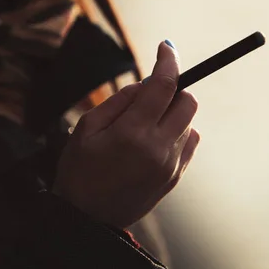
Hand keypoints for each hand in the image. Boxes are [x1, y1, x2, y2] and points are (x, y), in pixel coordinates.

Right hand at [52, 41, 200, 228]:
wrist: (87, 221)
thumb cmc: (79, 172)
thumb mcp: (85, 129)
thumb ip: (118, 101)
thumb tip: (145, 84)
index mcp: (133, 132)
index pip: (164, 85)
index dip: (168, 60)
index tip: (166, 47)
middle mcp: (159, 147)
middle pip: (187, 100)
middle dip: (172, 89)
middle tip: (148, 95)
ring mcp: (171, 164)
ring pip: (189, 121)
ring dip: (173, 111)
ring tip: (145, 124)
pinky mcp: (175, 176)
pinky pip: (189, 141)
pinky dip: (178, 131)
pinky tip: (154, 139)